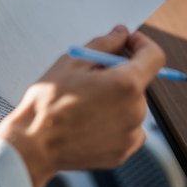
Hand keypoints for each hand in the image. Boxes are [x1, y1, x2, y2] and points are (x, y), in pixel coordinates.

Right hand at [0, 25, 164, 186]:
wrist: (33, 146)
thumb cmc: (47, 104)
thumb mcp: (71, 63)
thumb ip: (103, 44)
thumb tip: (120, 34)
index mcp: (125, 84)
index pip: (153, 57)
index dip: (141, 44)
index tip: (128, 43)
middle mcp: (136, 110)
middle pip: (138, 83)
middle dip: (119, 76)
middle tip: (90, 78)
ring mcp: (130, 134)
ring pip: (130, 107)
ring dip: (115, 101)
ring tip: (83, 106)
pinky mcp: (122, 152)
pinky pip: (126, 130)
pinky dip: (113, 123)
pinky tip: (87, 124)